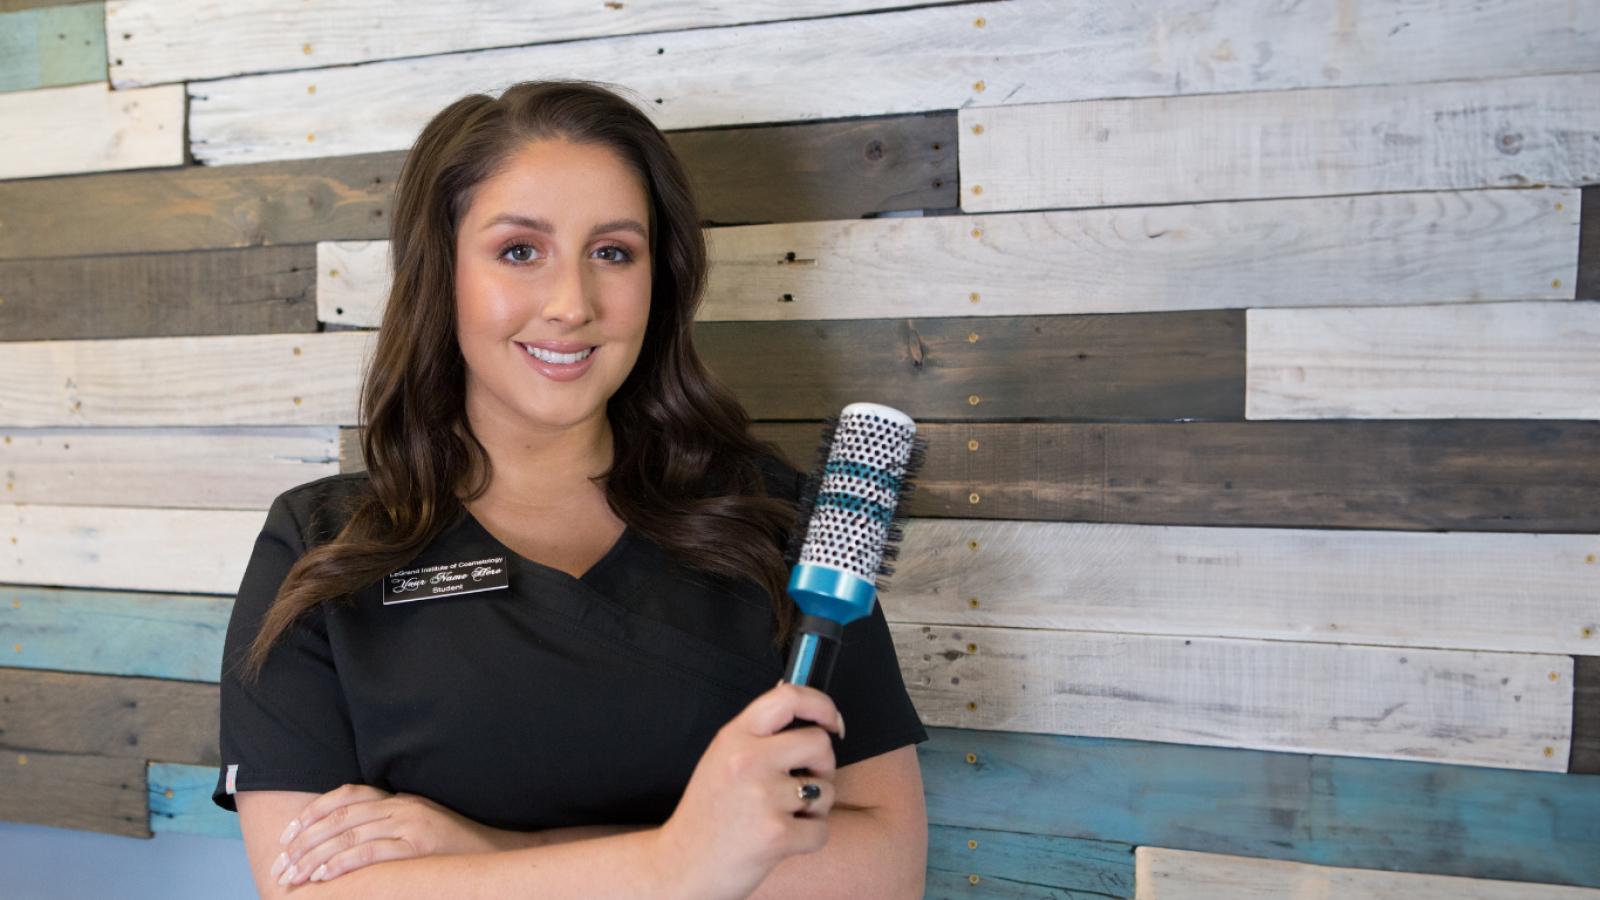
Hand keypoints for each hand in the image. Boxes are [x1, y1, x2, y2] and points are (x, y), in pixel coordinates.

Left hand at [270, 784, 503, 886]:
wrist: (497, 854)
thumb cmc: (456, 850)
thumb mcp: (422, 828)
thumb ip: (391, 827)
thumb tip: (349, 844)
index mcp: (400, 799)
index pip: (346, 796)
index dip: (313, 814)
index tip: (287, 836)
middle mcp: (402, 805)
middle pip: (340, 817)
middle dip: (304, 842)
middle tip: (280, 865)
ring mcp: (410, 824)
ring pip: (348, 835)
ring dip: (314, 857)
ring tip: (294, 877)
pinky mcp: (418, 846)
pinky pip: (369, 852)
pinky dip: (341, 864)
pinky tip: (322, 877)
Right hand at [652, 680, 844, 899]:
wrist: (680, 868)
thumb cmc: (706, 817)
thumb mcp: (720, 761)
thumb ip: (757, 736)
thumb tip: (801, 708)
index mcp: (733, 738)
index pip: (788, 698)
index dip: (821, 704)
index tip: (831, 720)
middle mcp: (748, 760)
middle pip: (819, 744)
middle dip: (822, 766)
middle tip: (804, 783)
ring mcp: (763, 797)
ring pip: (826, 790)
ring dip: (814, 808)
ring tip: (782, 816)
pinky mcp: (776, 834)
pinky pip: (821, 829)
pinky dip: (809, 839)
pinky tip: (781, 840)